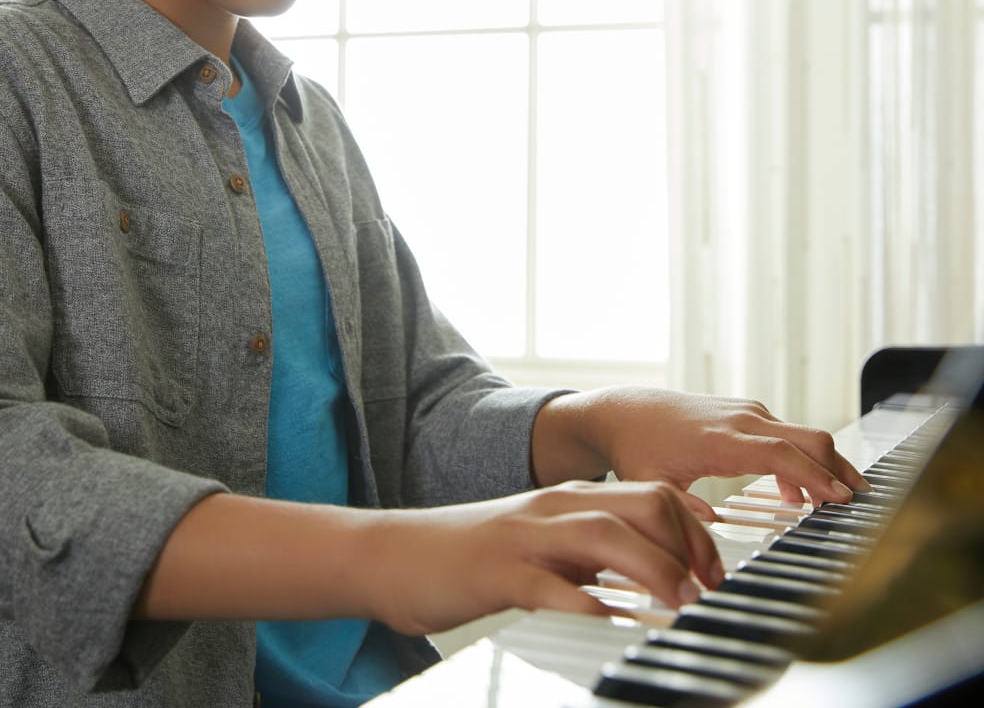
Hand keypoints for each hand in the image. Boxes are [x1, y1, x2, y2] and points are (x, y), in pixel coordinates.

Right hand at [355, 480, 722, 635]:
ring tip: (680, 604)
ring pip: (603, 534)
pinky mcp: (498, 572)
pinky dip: (585, 603)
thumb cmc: (478, 556)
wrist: (399, 553)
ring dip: (652, 567)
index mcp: (572, 499)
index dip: (698, 530)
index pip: (654, 495)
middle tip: (709, 591)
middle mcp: (557, 508)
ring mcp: (527, 537)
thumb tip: (655, 574)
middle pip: (642, 503)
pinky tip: (609, 623)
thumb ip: (594, 551)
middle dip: (688, 545)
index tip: (720, 572)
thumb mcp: (546, 545)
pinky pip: (548, 584)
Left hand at [532, 388, 869, 505]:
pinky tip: (796, 497)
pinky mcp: (746, 414)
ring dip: (824, 467)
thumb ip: (682, 509)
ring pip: (803, 435)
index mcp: (720, 438)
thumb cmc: (637, 448)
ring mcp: (746, 413)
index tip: (842, 498)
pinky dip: (802, 462)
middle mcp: (741, 420)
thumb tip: (709, 532)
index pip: (780, 454)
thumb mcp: (653, 484)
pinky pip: (787, 436)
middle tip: (862, 504)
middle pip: (807, 438)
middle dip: (839, 469)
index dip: (815, 476)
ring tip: (838, 506)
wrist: (625, 411)